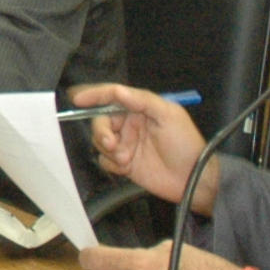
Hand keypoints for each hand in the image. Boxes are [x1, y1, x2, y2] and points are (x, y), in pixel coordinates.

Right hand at [75, 83, 215, 209]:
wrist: (192, 179)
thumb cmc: (185, 144)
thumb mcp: (169, 115)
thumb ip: (142, 100)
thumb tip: (117, 90)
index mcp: (140, 108)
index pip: (112, 96)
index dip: (94, 95)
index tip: (77, 99)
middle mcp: (130, 124)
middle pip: (101, 121)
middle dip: (102, 132)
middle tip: (112, 144)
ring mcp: (126, 144)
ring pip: (100, 141)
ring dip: (108, 150)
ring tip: (125, 159)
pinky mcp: (123, 163)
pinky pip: (105, 160)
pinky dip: (111, 164)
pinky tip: (126, 168)